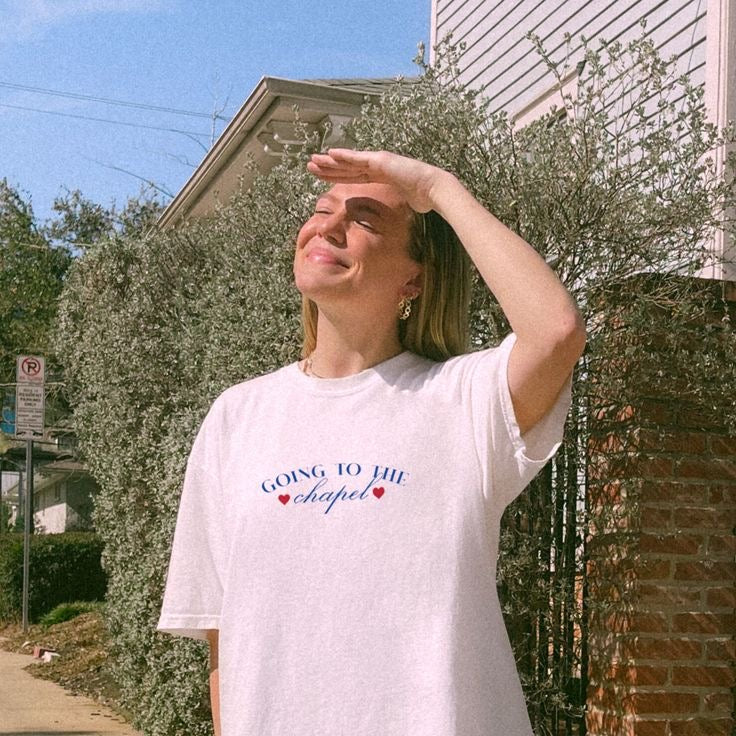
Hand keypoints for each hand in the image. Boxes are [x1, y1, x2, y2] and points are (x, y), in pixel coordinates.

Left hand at [306, 148, 449, 213]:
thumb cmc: (423, 198)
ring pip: (348, 162)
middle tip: (311, 165)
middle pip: (347, 167)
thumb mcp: (402, 204)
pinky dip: (344, 156)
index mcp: (381, 176)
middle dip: (329, 167)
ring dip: (330, 161)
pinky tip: (330, 154)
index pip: (354, 177)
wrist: (434, 189)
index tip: (324, 176)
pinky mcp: (381, 160)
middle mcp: (378, 166)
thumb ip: (394, 208)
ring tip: (313, 160)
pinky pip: (358, 159)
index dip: (338, 176)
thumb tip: (393, 224)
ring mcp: (379, 161)